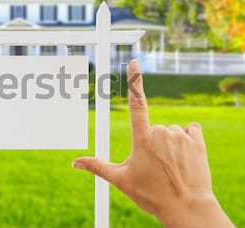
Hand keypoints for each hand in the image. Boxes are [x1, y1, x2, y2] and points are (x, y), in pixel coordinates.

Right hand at [73, 60, 232, 227]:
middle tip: (154, 165)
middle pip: (152, 128)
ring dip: (168, 143)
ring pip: (169, 131)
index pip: (136, 103)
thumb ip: (97, 166)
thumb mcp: (120, 180)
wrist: (187, 208)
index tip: (134, 62)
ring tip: (169, 166)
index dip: (134, 81)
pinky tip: (184, 157)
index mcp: (142, 138)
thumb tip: (74, 163)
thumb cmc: (151, 195)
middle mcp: (161, 132)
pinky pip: (189, 131)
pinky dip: (186, 140)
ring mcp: (180, 136)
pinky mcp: (197, 141)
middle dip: (151, 142)